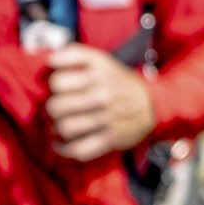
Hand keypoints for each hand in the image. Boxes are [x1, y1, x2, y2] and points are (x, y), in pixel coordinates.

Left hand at [44, 44, 158, 161]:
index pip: (57, 82)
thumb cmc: (120, 82)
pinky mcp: (110, 139)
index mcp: (98, 74)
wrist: (152, 104)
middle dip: (54, 109)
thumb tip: (51, 60)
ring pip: (65, 128)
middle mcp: (102, 95)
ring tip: (61, 125)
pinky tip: (63, 144)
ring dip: (58, 129)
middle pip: (57, 107)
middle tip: (59, 109)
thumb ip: (75, 54)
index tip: (61, 88)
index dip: (54, 85)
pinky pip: (78, 150)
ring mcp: (106, 119)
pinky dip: (66, 149)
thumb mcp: (101, 60)